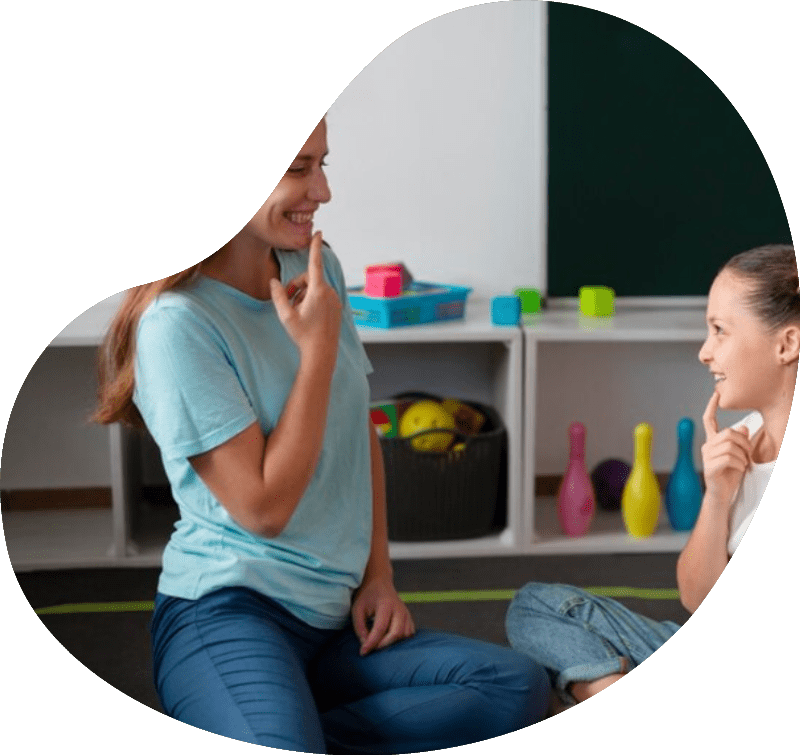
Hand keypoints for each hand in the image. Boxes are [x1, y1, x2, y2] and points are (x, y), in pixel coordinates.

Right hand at [270, 231, 341, 363]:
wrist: (322, 353)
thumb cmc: (303, 335)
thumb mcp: (285, 315)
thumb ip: (278, 296)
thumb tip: (273, 282)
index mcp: (318, 291)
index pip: (315, 263)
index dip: (315, 247)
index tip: (319, 232)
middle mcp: (329, 292)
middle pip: (309, 279)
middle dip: (296, 286)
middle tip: (287, 302)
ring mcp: (335, 300)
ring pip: (315, 289)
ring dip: (303, 296)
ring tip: (297, 313)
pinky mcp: (337, 307)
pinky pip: (322, 298)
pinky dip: (312, 302)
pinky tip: (307, 317)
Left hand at [351, 575, 415, 655]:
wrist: (378, 581)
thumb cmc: (367, 595)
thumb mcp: (357, 608)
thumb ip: (360, 627)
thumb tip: (365, 644)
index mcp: (385, 604)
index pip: (380, 628)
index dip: (372, 643)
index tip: (363, 652)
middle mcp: (399, 608)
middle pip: (396, 633)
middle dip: (384, 645)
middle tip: (372, 649)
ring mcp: (406, 612)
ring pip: (405, 635)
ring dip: (393, 643)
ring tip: (379, 643)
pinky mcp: (409, 617)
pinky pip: (409, 633)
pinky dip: (401, 640)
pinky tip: (389, 639)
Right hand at [701, 390, 751, 509]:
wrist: (722, 494)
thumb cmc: (729, 475)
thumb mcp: (739, 455)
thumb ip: (740, 441)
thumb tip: (743, 427)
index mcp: (712, 441)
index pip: (708, 420)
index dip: (711, 406)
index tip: (715, 394)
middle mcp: (707, 446)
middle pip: (728, 433)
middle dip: (744, 443)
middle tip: (748, 455)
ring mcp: (707, 456)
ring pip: (730, 445)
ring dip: (743, 456)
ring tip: (743, 464)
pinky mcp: (710, 467)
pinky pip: (729, 458)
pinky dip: (739, 463)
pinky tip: (739, 469)